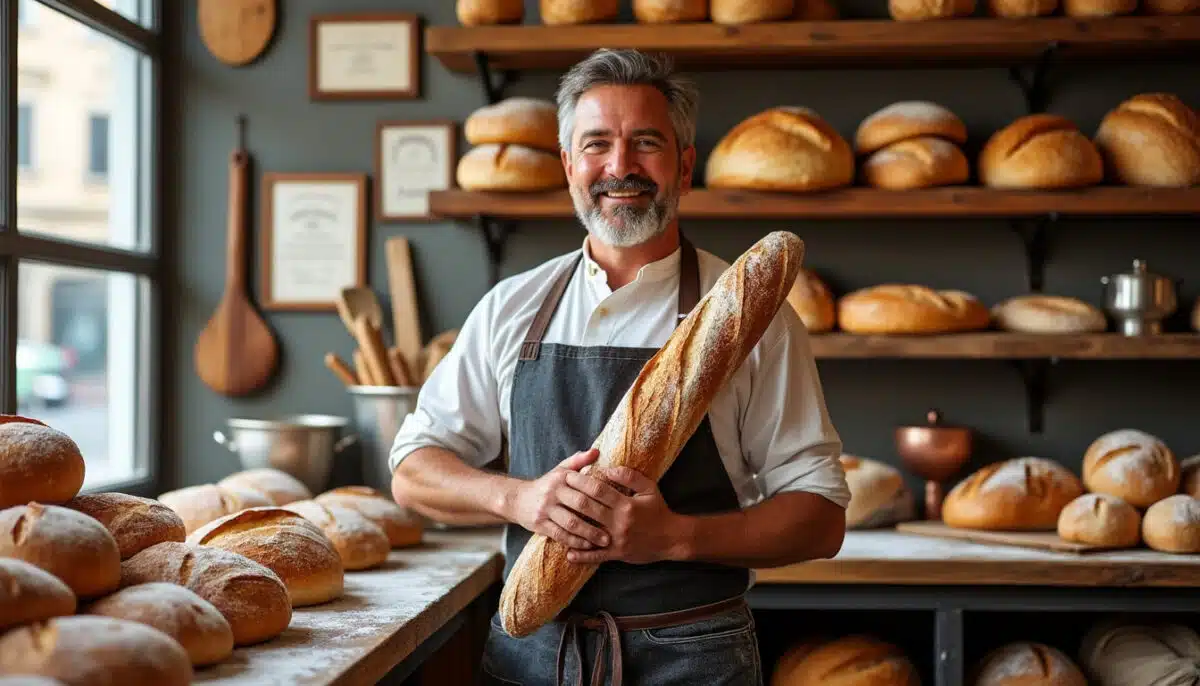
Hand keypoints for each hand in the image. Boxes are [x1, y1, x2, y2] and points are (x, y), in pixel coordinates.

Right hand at [510, 449, 610, 549]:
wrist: (517, 499)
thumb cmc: (547, 484)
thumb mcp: (561, 470)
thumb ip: (579, 461)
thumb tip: (597, 451)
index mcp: (561, 477)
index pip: (587, 485)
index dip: (604, 496)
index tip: (620, 505)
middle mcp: (552, 491)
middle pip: (580, 504)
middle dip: (600, 517)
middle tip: (617, 528)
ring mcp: (545, 509)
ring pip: (571, 523)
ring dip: (590, 533)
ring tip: (605, 541)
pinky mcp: (539, 524)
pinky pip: (560, 535)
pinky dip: (575, 541)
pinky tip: (587, 546)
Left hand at [561, 466, 687, 564]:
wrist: (672, 538)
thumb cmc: (659, 511)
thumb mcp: (649, 489)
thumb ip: (630, 476)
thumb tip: (608, 469)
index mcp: (626, 504)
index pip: (598, 490)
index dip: (581, 481)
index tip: (568, 475)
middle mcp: (619, 522)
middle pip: (588, 508)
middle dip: (571, 497)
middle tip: (557, 490)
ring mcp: (617, 540)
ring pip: (588, 532)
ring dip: (571, 525)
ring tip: (556, 518)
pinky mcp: (617, 554)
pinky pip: (597, 556)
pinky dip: (582, 556)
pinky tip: (568, 553)